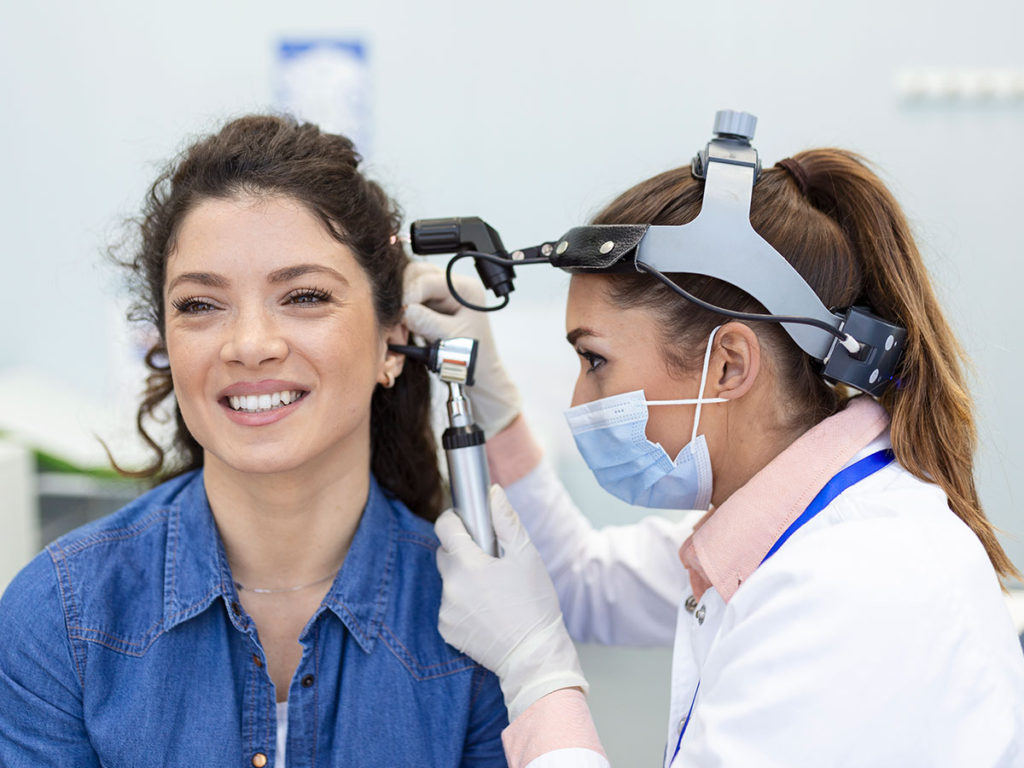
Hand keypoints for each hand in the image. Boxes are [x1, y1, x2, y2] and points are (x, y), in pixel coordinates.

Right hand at [403, 261, 520, 436]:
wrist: (478, 373)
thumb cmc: (472, 357)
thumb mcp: (450, 339)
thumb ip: (426, 322)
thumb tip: (402, 310)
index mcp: (465, 289)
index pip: (428, 279)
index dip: (408, 295)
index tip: (397, 315)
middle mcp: (453, 286)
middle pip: (416, 274)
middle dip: (403, 296)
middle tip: (396, 320)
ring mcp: (441, 294)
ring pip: (410, 285)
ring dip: (401, 304)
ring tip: (400, 328)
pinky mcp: (432, 305)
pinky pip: (410, 301)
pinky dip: (403, 314)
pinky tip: (402, 329)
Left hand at [435, 485, 588, 720]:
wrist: (533, 656)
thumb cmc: (535, 604)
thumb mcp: (527, 556)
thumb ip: (506, 521)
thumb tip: (493, 492)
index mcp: (467, 564)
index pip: (444, 527)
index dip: (455, 520)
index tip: (467, 523)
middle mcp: (450, 586)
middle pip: (446, 554)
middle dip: (463, 552)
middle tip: (491, 562)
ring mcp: (446, 610)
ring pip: (449, 581)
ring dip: (464, 580)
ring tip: (494, 592)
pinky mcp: (447, 630)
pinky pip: (450, 606)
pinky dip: (463, 604)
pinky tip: (487, 612)